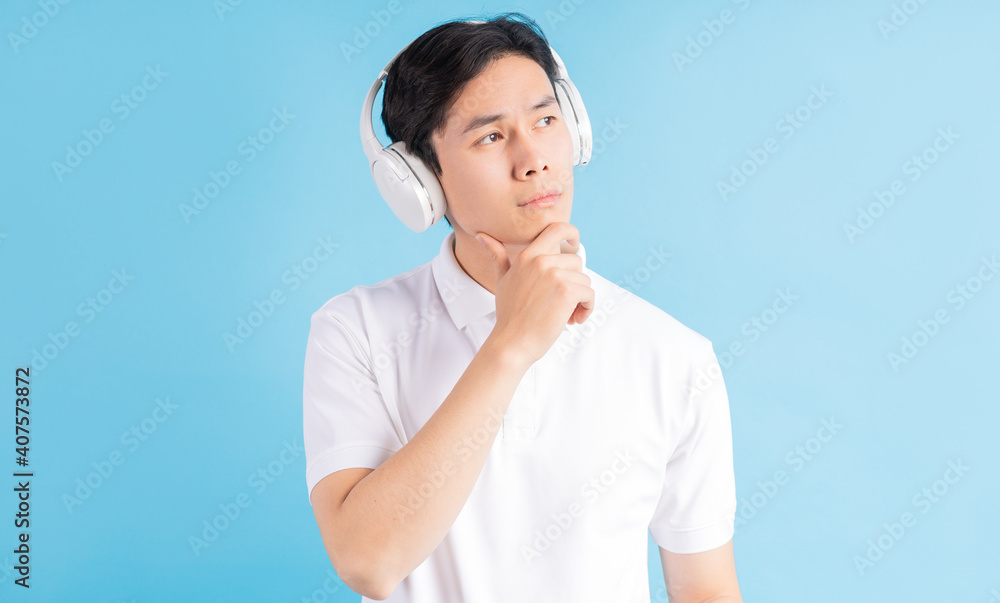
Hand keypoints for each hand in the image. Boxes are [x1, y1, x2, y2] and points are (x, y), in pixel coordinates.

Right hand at [476, 222, 594, 364]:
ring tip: (565, 314)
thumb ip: (497, 256)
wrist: (512, 343)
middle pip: (576, 261)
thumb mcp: (502, 280)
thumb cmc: (508, 314)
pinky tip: (573, 319)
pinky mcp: (567, 291)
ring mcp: (555, 275)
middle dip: (574, 281)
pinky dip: (586, 308)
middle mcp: (541, 261)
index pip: (556, 228)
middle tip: (562, 303)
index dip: (571, 232)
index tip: (574, 242)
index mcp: (528, 256)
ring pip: (584, 280)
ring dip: (580, 299)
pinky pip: (589, 294)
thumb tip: (481, 235)